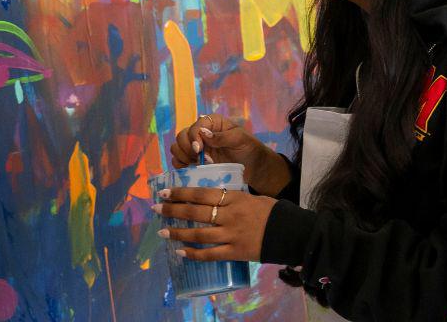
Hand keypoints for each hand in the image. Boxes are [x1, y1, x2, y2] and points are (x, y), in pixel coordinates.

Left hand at [156, 187, 275, 261]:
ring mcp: (231, 234)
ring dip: (178, 232)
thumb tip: (211, 197)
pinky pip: (210, 254)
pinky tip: (181, 252)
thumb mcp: (251, 197)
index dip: (181, 193)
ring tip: (163, 231)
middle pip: (195, 211)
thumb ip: (232, 198)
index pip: (201, 193)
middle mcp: (230, 215)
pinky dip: (193, 254)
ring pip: (198, 233)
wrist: (290, 232)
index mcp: (234, 198)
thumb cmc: (272, 212)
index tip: (165, 192)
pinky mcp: (235, 252)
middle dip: (172, 210)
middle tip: (156, 208)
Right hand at [168, 115, 290, 194]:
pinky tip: (190, 168)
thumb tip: (203, 133)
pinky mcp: (194, 161)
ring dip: (182, 155)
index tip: (198, 149)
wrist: (253, 168)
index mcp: (212, 123)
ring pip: (177, 147)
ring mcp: (196, 148)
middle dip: (187, 147)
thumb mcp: (240, 140)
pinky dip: (179, 164)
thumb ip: (222, 136)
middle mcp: (201, 133)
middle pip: (182, 136)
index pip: (195, 126)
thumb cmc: (249, 150)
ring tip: (195, 163)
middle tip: (198, 158)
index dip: (193, 137)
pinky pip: (178, 160)